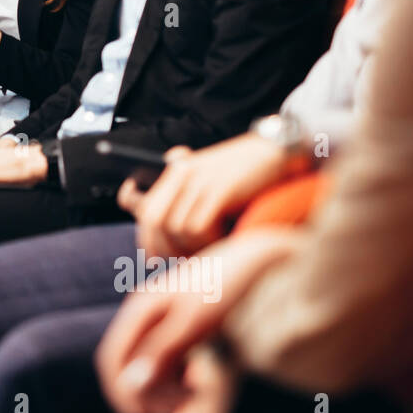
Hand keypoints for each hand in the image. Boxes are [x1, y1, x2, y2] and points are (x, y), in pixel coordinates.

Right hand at [95, 233, 296, 412]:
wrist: (257, 258)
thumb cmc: (227, 286)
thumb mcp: (195, 322)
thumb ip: (161, 352)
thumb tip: (130, 384)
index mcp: (140, 309)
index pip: (113, 358)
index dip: (122, 392)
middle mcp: (144, 313)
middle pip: (128, 364)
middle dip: (146, 393)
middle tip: (180, 410)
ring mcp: (160, 318)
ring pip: (147, 364)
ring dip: (162, 388)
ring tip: (194, 397)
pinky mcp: (178, 324)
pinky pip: (164, 358)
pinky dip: (174, 377)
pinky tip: (197, 384)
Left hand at [117, 134, 294, 258]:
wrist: (276, 153)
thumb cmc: (244, 174)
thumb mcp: (208, 180)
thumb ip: (185, 197)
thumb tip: (168, 236)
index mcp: (174, 170)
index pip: (136, 200)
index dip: (141, 233)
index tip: (153, 256)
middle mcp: (180, 173)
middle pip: (153, 220)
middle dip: (165, 247)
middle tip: (185, 259)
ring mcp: (199, 180)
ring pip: (176, 228)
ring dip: (193, 246)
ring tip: (212, 245)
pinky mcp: (218, 189)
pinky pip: (197, 227)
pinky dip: (209, 240)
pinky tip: (224, 236)